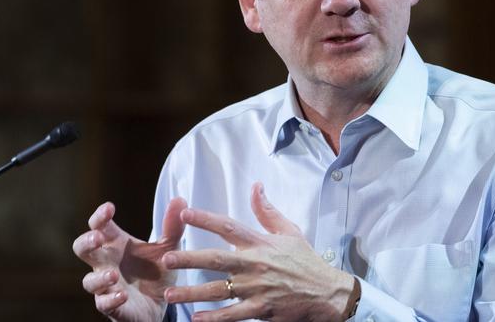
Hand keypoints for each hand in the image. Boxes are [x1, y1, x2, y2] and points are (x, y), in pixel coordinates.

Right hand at [72, 198, 186, 321]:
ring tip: (114, 274)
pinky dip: (111, 299)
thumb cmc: (156, 271)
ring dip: (100, 277)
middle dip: (86, 242)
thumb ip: (172, 226)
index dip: (100, 216)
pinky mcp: (113, 306)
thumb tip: (180, 200)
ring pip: (89, 281)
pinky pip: (104, 303)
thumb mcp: (168, 247)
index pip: (100, 225)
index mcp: (117, 243)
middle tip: (98, 238)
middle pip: (82, 249)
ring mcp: (107, 285)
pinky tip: (122, 295)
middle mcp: (107, 262)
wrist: (163, 303)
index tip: (110, 208)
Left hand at [161, 183, 359, 321]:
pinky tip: (196, 318)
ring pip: (218, 291)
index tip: (184, 213)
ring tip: (170, 293)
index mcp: (260, 243)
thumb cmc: (306, 261)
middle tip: (166, 257)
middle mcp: (255, 264)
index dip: (206, 219)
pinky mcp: (261, 311)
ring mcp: (256, 289)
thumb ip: (267, 211)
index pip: (228, 226)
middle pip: (216, 259)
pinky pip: (232, 316)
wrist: (328, 293)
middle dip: (189, 258)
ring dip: (192, 293)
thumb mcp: (289, 231)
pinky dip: (214, 318)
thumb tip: (256, 185)